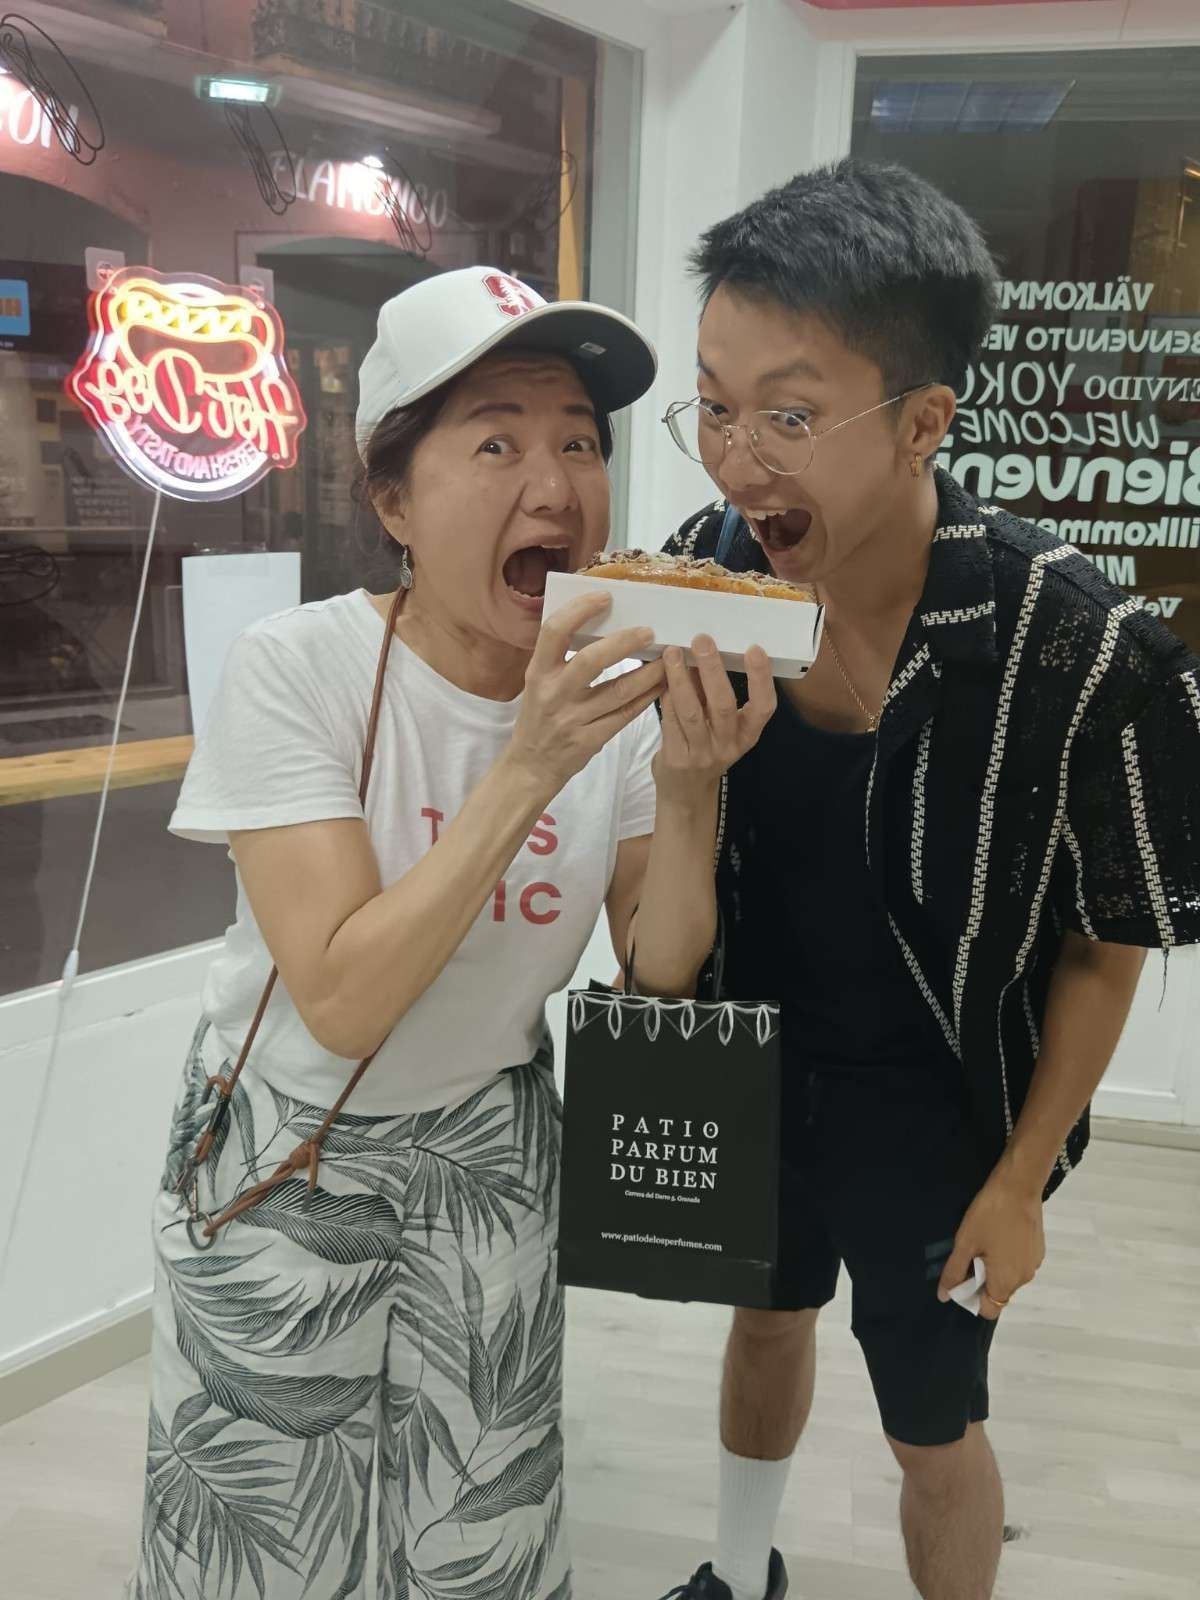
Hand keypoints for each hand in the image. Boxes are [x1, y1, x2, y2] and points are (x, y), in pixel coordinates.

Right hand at [507, 593, 665, 792]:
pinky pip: (625, 715)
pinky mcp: (589, 740)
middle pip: (591, 661)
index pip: (554, 632)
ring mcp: (572, 719)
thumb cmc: (538, 718)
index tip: (605, 597)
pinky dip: (646, 698)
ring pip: (618, 692)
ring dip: (648, 673)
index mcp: (537, 673)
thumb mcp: (539, 684)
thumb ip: (561, 659)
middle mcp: (553, 694)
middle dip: (623, 643)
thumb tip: (600, 624)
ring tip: (668, 659)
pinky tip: (662, 685)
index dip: (580, 611)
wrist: (530, 767)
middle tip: (649, 631)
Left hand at [655, 635, 776, 805]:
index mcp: (748, 734)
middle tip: (702, 640)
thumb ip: (715, 696)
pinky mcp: (677, 758)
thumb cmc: (706, 749)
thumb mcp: (721, 728)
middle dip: (712, 669)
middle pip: (723, 705)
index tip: (755, 649)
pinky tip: (660, 676)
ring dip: (681, 679)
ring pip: (692, 712)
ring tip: (674, 653)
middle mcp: (729, 745)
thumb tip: (705, 650)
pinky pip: (670, 721)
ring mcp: (702, 754)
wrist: (686, 794)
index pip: (763, 707)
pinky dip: (665, 696)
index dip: (761, 678)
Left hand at [938, 1170, 1045, 1321]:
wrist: (1019, 1185)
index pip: (990, 1309)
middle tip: (970, 1253)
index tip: (962, 1278)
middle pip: (999, 1292)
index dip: (972, 1299)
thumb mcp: (965, 1242)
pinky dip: (1007, 1256)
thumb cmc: (990, 1215)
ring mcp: (1034, 1263)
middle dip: (982, 1280)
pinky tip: (999, 1233)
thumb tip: (944, 1296)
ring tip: (983, 1240)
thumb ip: (954, 1272)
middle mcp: (1025, 1278)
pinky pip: (1019, 1262)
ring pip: (1009, 1276)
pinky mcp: (1039, 1248)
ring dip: (995, 1267)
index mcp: (1006, 1281)